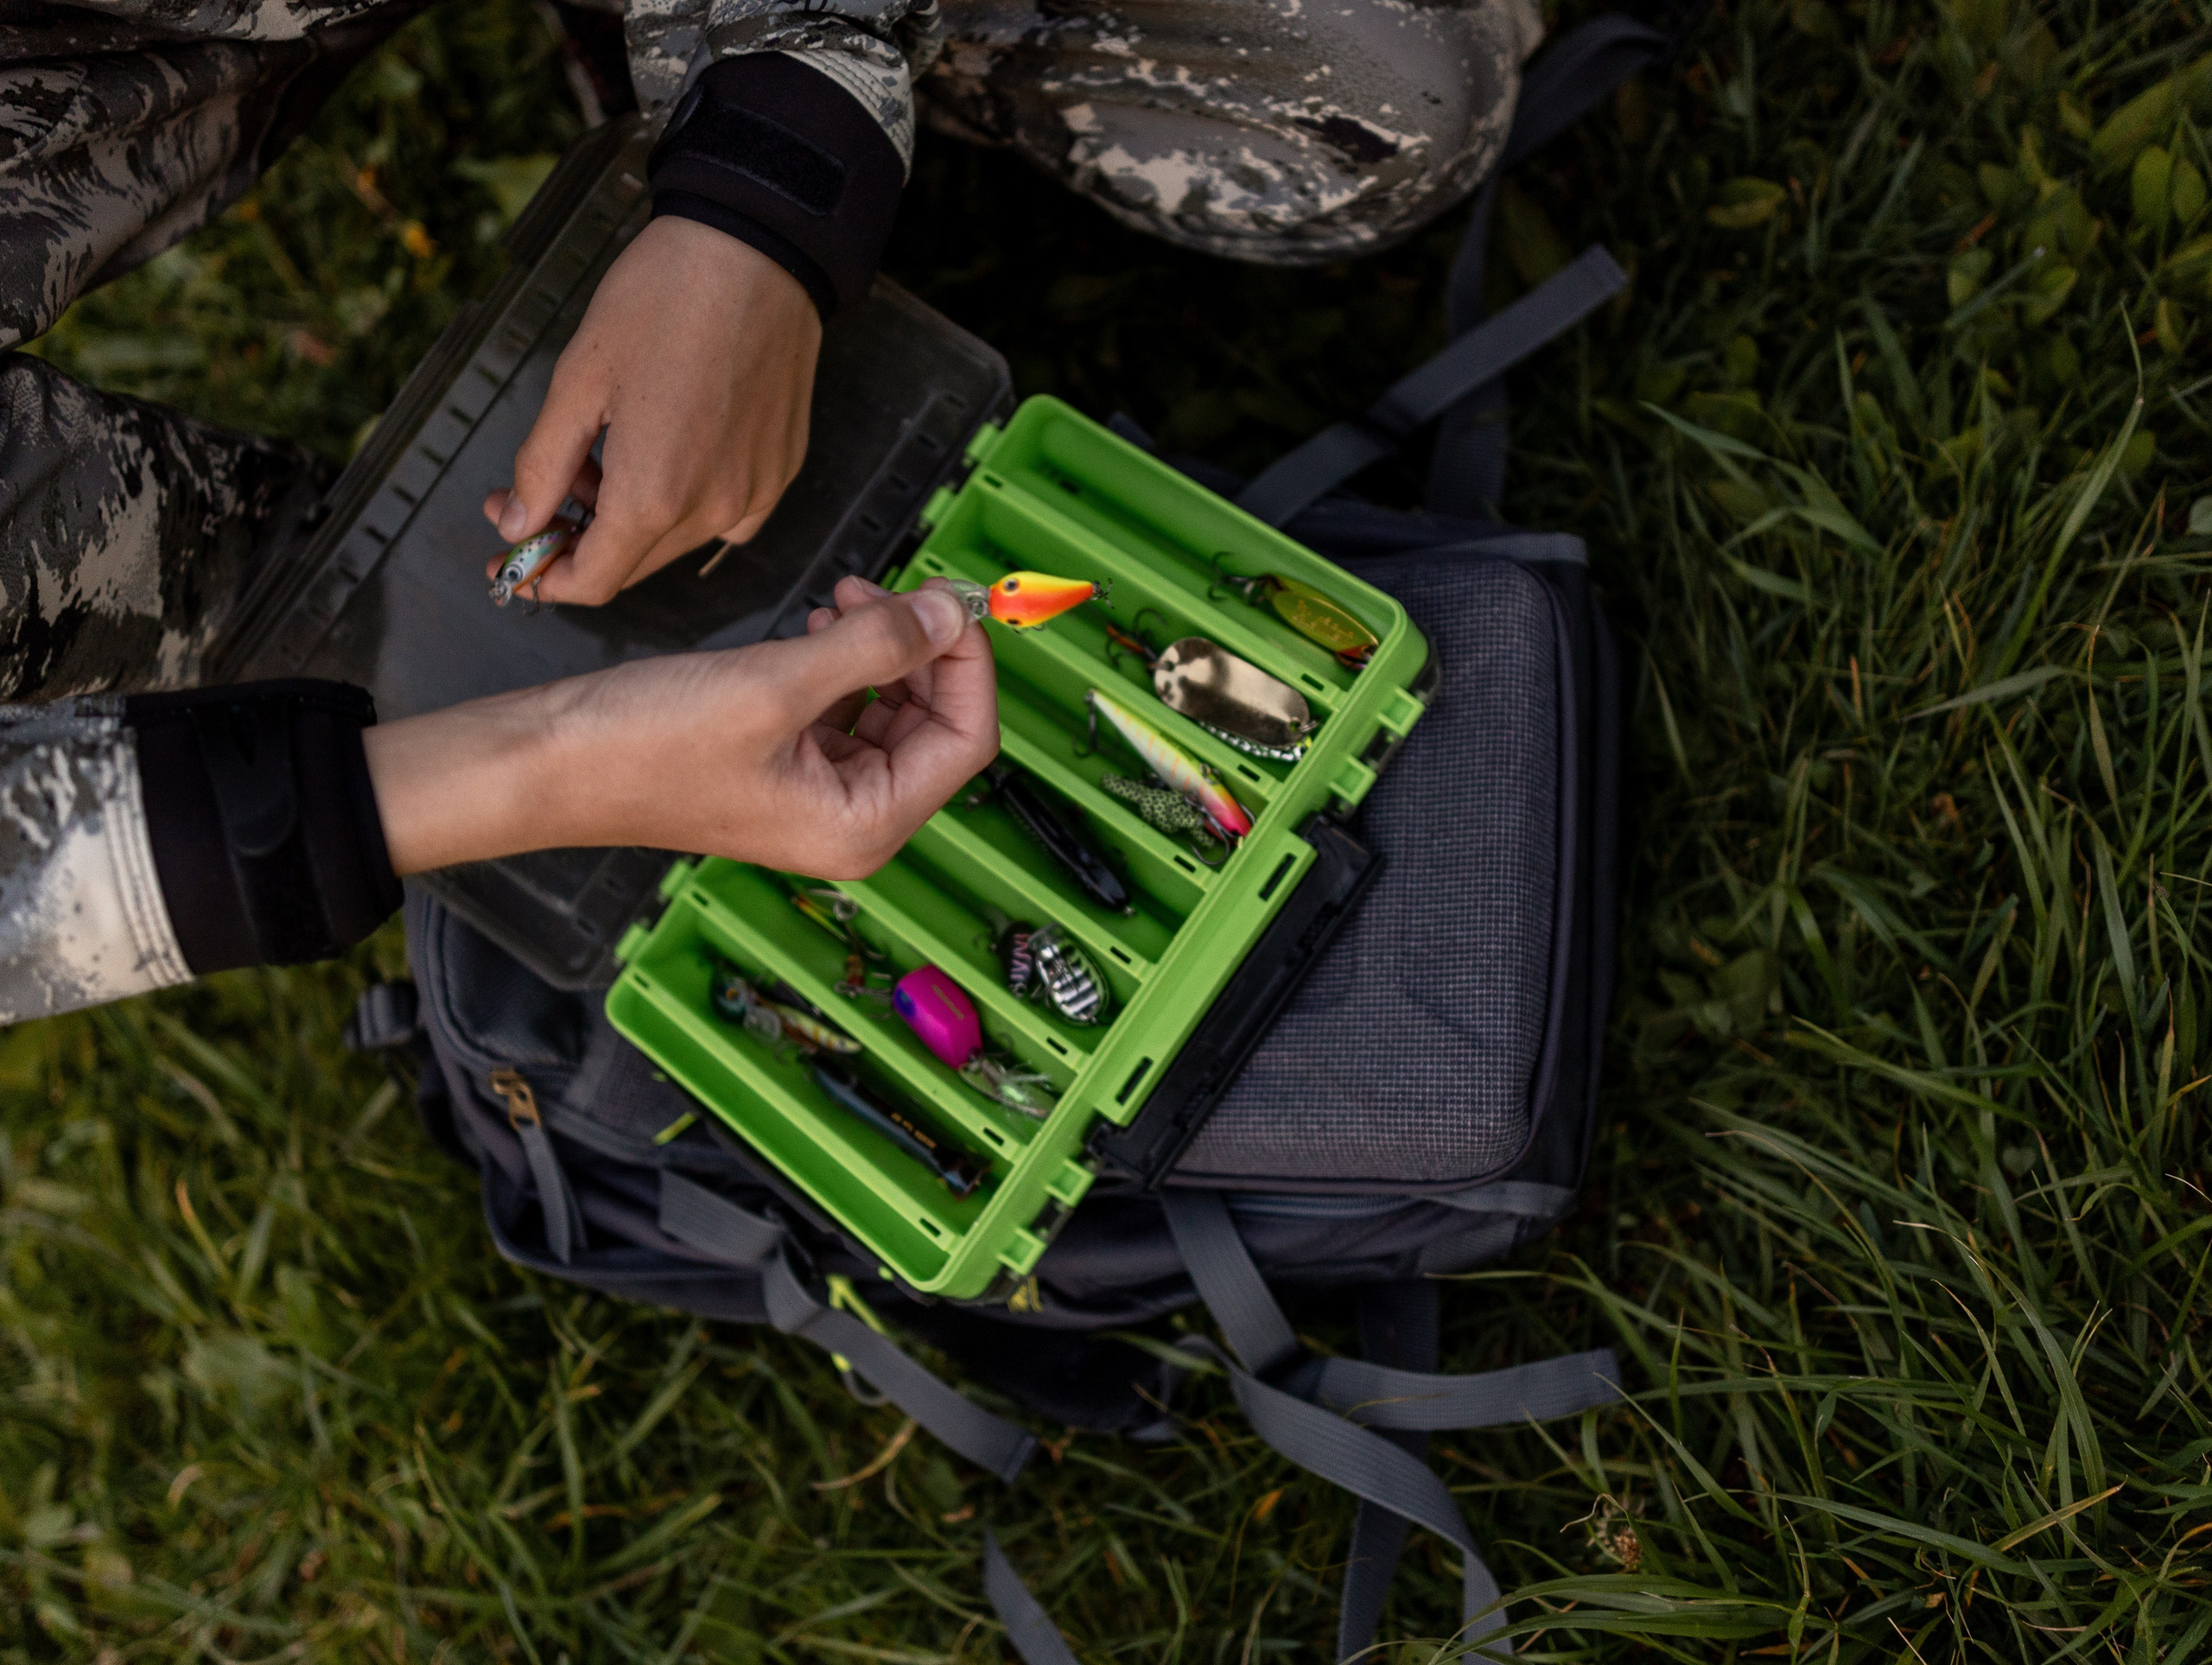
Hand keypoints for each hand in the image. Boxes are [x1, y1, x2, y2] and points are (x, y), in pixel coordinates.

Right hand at [364, 579, 996, 875]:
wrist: (546, 762)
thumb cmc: (643, 746)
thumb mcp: (776, 684)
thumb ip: (877, 646)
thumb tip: (951, 613)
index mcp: (865, 825)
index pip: (967, 740)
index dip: (969, 664)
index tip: (951, 601)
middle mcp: (852, 820)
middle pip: (936, 722)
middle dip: (923, 649)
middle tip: (891, 589)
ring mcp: (819, 793)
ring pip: (893, 708)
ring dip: (883, 647)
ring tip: (845, 600)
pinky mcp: (785, 763)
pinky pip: (846, 708)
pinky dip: (845, 661)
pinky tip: (819, 623)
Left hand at [482, 216, 821, 604]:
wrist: (756, 252)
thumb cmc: (662, 300)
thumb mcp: (578, 380)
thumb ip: (544, 466)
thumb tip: (518, 524)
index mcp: (653, 493)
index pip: (594, 581)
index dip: (546, 580)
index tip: (514, 558)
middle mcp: (712, 509)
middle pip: (632, 564)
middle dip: (577, 540)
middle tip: (534, 493)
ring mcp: (754, 493)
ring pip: (675, 541)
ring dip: (629, 519)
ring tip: (600, 457)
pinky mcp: (780, 471)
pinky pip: (724, 516)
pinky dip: (682, 504)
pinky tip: (664, 453)